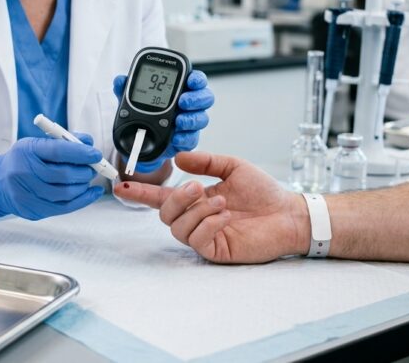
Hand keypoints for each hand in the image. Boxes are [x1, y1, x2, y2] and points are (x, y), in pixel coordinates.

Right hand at [0, 134, 104, 220]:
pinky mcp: (33, 210)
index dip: (80, 153)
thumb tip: (89, 144)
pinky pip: (64, 207)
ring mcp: (27, 194)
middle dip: (85, 171)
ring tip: (88, 178)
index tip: (96, 154)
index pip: (57, 151)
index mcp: (27, 151)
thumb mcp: (37, 144)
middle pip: (63, 175)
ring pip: (66, 193)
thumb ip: (64, 142)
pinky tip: (92, 193)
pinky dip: (83, 200)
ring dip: (83, 185)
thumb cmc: (23, 160)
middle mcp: (25, 172)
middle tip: (94, 167)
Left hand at [112, 69, 214, 171]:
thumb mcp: (131, 99)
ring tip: (178, 121)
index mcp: (179, 89)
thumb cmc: (142, 114)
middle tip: (183, 102)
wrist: (140, 141)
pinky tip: (176, 137)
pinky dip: (184, 138)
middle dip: (196, 99)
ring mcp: (189, 122)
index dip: (197, 79)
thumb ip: (126, 89)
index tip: (190, 81)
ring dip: (191, 119)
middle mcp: (189, 105)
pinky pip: (192, 139)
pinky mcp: (187, 139)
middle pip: (205, 97)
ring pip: (202, 118)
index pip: (195, 79)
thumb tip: (120, 80)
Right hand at [114, 152, 308, 263]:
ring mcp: (205, 236)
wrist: (288, 213)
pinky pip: (197, 239)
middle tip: (199, 187)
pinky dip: (209, 223)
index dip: (140, 193)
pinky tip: (225, 216)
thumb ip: (206, 162)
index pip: (161, 197)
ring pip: (179, 227)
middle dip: (178, 197)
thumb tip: (179, 158)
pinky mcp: (216, 250)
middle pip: (165, 214)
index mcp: (196, 200)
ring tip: (221, 202)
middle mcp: (196, 218)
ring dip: (198, 210)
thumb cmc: (264, 193)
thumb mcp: (233, 167)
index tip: (121, 186)